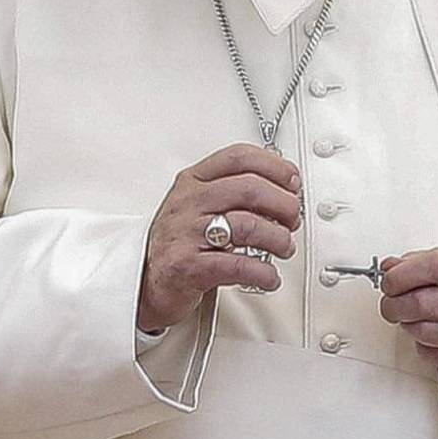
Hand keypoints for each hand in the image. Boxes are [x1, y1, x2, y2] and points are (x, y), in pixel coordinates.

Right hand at [137, 143, 302, 332]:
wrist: (143, 281)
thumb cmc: (178, 241)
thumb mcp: (198, 205)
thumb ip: (233, 192)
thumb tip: (284, 190)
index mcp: (193, 181)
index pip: (239, 157)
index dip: (275, 167)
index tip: (292, 182)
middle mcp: (189, 202)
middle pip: (250, 189)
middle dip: (283, 204)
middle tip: (293, 219)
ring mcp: (188, 233)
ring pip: (248, 226)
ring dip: (279, 239)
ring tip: (284, 248)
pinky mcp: (190, 267)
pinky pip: (238, 266)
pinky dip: (263, 273)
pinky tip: (269, 277)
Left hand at [377, 241, 437, 377]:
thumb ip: (422, 261)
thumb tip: (390, 269)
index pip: (430, 267)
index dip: (400, 276)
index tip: (389, 280)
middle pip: (422, 304)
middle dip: (395, 304)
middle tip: (391, 302)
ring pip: (424, 332)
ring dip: (409, 325)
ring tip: (414, 316)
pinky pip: (435, 354)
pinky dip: (425, 344)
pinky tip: (433, 332)